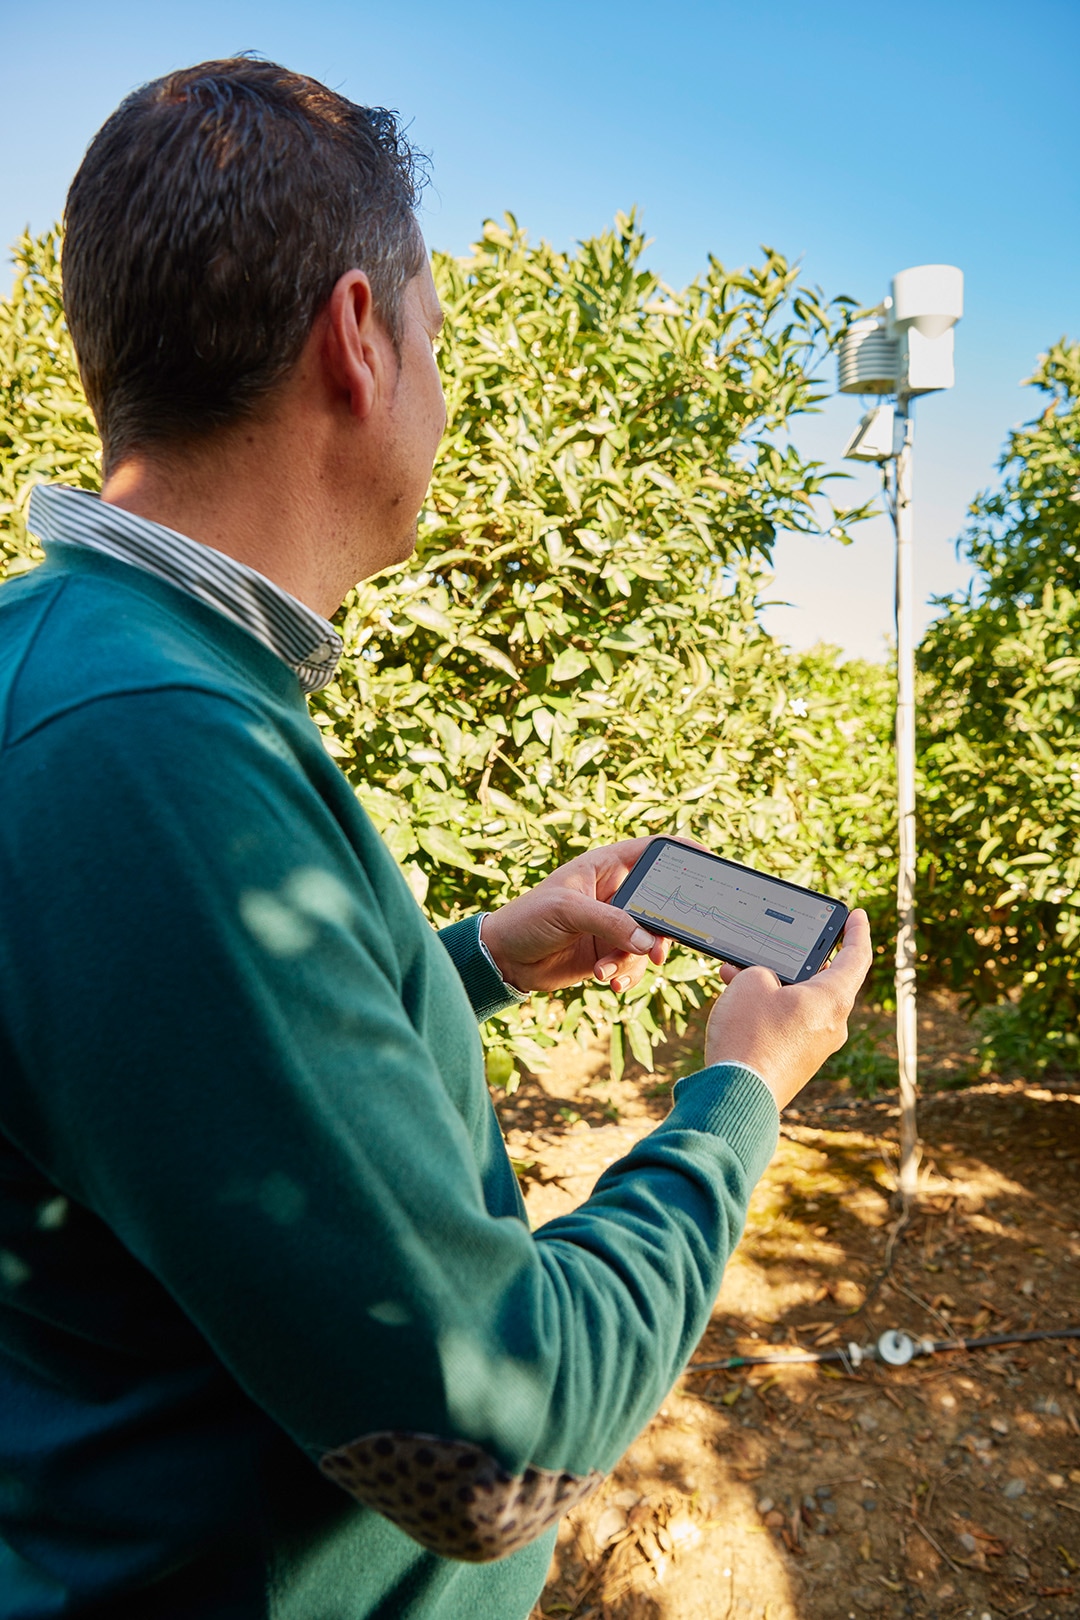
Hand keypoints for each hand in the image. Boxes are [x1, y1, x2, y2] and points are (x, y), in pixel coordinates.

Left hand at [479, 838, 672, 994]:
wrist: (503, 959)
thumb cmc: (528, 918)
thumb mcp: (568, 912)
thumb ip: (611, 922)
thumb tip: (649, 944)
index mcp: (606, 866)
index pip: (653, 851)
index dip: (683, 853)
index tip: (711, 863)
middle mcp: (617, 894)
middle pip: (661, 904)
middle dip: (663, 930)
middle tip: (656, 951)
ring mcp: (615, 925)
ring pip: (649, 941)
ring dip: (634, 960)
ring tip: (606, 971)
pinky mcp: (610, 952)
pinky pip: (635, 964)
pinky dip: (626, 975)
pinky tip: (608, 982)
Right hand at [703, 909, 872, 1109]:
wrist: (737, 1095)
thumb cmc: (749, 1035)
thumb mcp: (751, 982)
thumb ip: (763, 971)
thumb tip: (764, 984)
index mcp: (833, 999)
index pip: (856, 957)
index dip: (856, 931)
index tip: (856, 915)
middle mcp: (832, 1024)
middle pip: (823, 980)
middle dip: (793, 960)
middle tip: (776, 944)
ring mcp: (816, 1047)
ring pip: (798, 1002)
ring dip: (772, 986)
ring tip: (737, 974)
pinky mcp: (796, 1062)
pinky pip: (787, 1024)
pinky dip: (768, 1009)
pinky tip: (737, 1003)